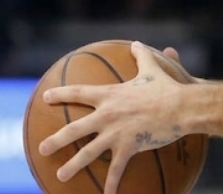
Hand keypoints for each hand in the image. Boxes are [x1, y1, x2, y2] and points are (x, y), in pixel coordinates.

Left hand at [38, 41, 188, 193]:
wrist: (182, 106)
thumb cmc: (168, 87)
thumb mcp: (152, 68)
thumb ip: (141, 55)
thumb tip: (136, 43)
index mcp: (109, 95)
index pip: (79, 93)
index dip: (61, 95)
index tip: (45, 98)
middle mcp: (107, 114)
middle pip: (75, 128)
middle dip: (56, 139)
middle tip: (41, 148)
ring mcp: (116, 132)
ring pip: (88, 152)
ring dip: (73, 165)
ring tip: (59, 175)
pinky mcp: (129, 147)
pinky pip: (117, 168)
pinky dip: (112, 183)